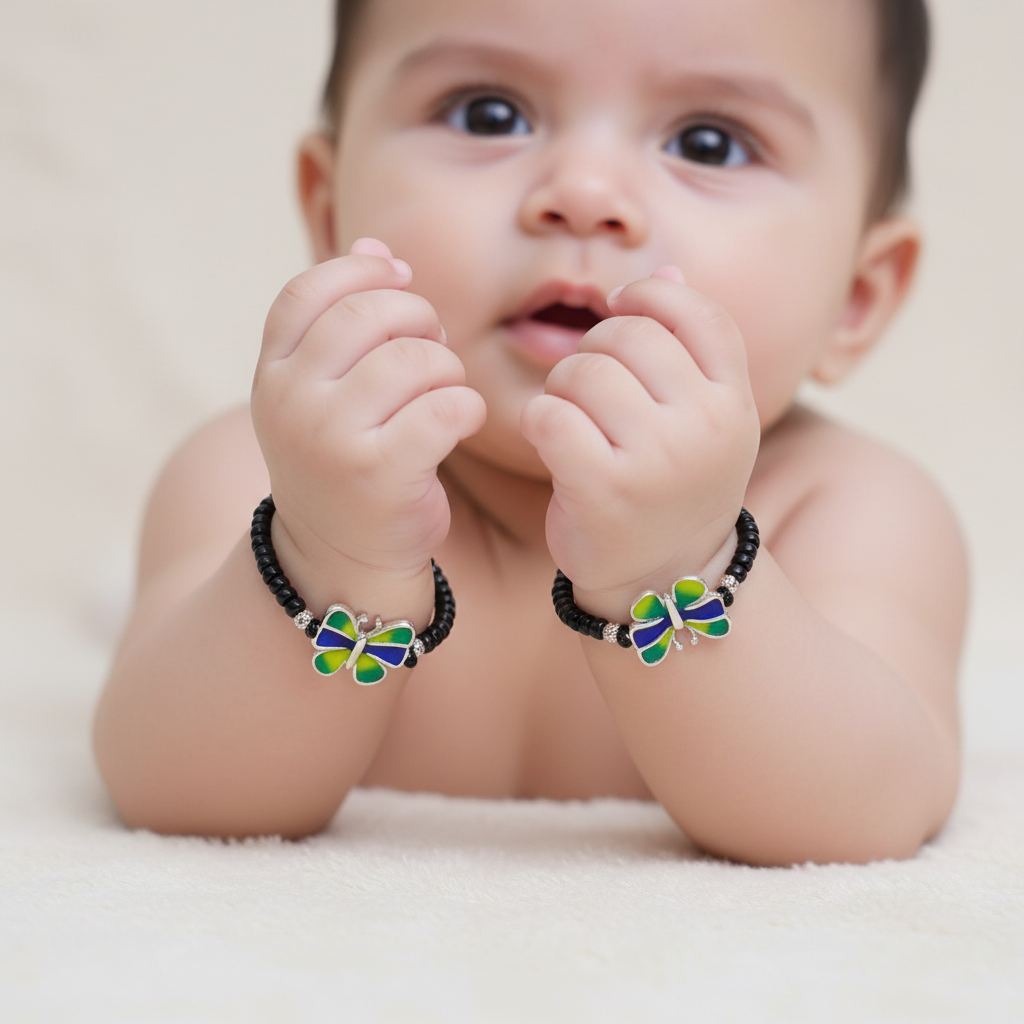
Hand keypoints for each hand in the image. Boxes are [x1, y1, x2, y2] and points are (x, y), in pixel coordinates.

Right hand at [252, 239, 485, 589]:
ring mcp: (329, 437)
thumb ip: (342, 320)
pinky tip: (461, 422)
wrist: (340, 558)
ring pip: (415, 360)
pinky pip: (446, 408)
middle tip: (435, 347)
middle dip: (420, 319)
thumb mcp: (324, 391)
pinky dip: (467, 408)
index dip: (362, 271)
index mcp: (271, 373)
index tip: (402, 280)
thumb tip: (375, 246)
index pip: (308, 291)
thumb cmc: (344, 460)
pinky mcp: (378, 473)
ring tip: (447, 393)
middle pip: (370, 314)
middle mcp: (290, 401)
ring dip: (449, 370)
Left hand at [521, 267, 759, 613]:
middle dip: (593, 351)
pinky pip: (549, 414)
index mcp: (734, 403)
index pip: (698, 314)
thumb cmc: (674, 487)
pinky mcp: (604, 489)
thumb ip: (692, 347)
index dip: (650, 296)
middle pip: (627, 334)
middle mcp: (705, 427)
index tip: (620, 309)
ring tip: (571, 420)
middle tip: (588, 390)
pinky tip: (551, 442)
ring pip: (582, 371)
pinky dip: (539, 421)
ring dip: (561, 388)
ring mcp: (657, 460)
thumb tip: (664, 271)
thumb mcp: (704, 420)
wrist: (662, 580)